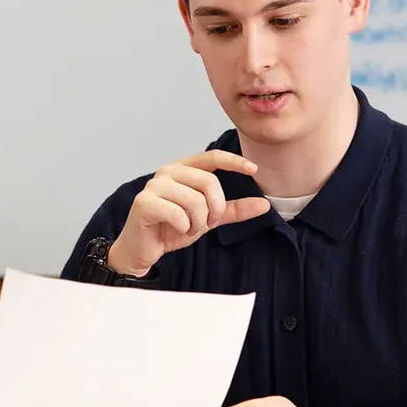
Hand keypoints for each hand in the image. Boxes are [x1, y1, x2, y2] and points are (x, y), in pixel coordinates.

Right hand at [107, 150, 269, 277]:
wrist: (143, 249)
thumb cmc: (171, 228)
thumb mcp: (207, 218)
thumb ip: (232, 210)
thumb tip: (264, 204)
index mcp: (182, 169)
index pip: (211, 157)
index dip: (234, 161)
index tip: (254, 170)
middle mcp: (167, 172)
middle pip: (208, 182)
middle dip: (214, 209)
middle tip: (206, 223)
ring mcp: (154, 185)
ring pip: (195, 200)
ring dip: (198, 222)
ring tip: (188, 228)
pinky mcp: (144, 202)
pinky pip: (178, 214)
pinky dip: (183, 228)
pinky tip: (174, 230)